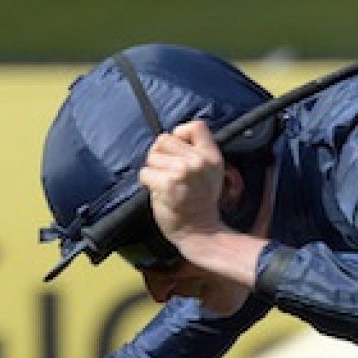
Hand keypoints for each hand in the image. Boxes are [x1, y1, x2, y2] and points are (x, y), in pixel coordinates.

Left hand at [134, 120, 267, 316]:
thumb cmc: (201, 205)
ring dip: (153, 170)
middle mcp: (198, 160)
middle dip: (160, 154)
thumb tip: (174, 139)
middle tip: (167, 172)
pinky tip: (159, 192)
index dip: (179, 133)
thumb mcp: (211, 174)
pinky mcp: (167, 184)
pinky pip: (145, 173)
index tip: (177, 149)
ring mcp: (182, 171)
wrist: (200, 232)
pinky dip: (147, 183)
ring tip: (165, 184)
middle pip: (164, 139)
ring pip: (152, 156)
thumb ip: (197, 155)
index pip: (195, 125)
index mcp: (212, 156)